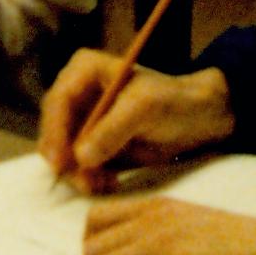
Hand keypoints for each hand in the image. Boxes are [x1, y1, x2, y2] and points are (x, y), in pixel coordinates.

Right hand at [35, 54, 233, 190]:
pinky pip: (79, 165)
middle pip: (54, 128)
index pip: (58, 101)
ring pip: (63, 151)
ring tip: (102, 183)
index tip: (60, 162)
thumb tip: (80, 157)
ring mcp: (86, 120)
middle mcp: (79, 93)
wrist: (201, 120)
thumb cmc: (174, 102)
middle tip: (83, 181)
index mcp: (85, 70)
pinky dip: (88, 178)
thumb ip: (112, 130)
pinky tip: (109, 182)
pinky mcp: (95, 144)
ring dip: (78, 172)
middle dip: (65, 158)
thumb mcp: (145, 108)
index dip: (54, 132)